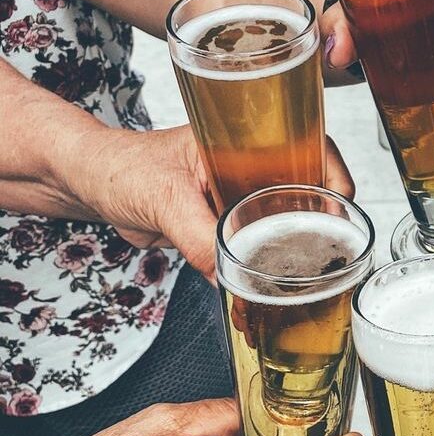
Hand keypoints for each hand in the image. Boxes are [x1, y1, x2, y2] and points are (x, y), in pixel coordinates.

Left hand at [69, 125, 356, 281]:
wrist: (89, 187)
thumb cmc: (122, 167)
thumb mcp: (163, 196)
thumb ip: (195, 235)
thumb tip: (228, 274)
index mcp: (250, 142)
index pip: (313, 150)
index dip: (335, 177)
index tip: (342, 208)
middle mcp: (254, 169)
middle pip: (310, 193)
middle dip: (325, 223)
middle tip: (331, 254)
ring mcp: (243, 199)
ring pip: (287, 224)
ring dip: (298, 251)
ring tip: (307, 280)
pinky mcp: (228, 228)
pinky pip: (258, 248)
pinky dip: (266, 270)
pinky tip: (268, 293)